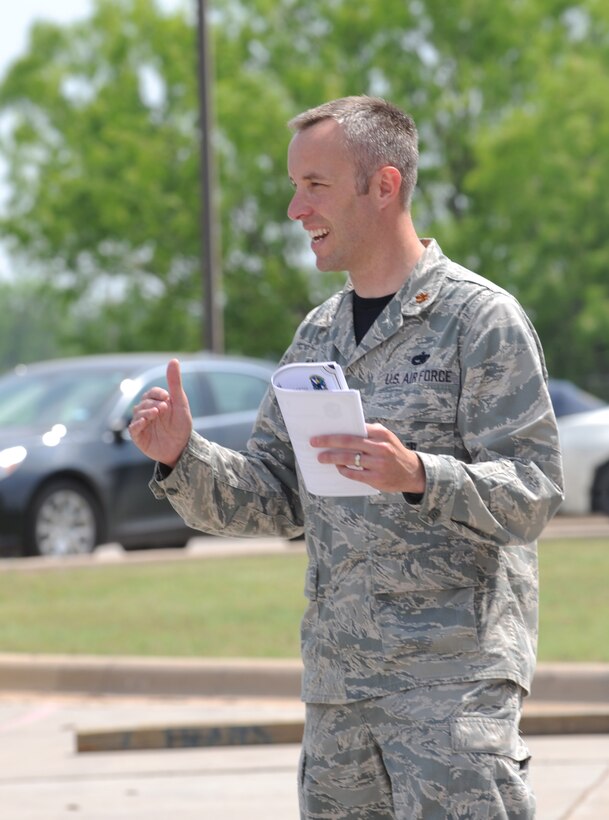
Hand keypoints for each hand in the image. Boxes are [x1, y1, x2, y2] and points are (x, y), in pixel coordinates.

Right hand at [129, 358, 192, 467]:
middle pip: (144, 402)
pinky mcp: (138, 436)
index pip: (152, 392)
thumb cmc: (182, 426)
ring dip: (146, 412)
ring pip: (138, 413)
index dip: (157, 393)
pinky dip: (137, 424)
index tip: (167, 398)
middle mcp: (148, 411)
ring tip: (155, 414)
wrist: (182, 448)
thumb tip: (174, 360)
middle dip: (153, 404)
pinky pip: (133, 428)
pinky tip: (145, 422)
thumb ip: (175, 383)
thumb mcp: (181, 403)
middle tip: (163, 409)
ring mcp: (142, 424)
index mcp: (157, 403)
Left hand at [310, 423, 425, 493]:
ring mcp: (378, 464)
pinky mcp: (376, 479)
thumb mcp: (386, 437)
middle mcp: (381, 447)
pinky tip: (337, 467)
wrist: (413, 472)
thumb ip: (368, 432)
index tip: (322, 430)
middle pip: (348, 442)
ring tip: (321, 457)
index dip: (336, 430)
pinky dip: (343, 470)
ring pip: (349, 459)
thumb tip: (343, 431)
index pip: (355, 429)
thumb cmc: (394, 451)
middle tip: (314, 442)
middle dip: (328, 441)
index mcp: (381, 434)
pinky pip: (354, 474)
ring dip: (332, 457)